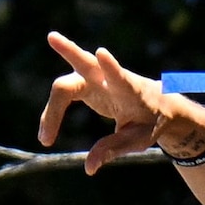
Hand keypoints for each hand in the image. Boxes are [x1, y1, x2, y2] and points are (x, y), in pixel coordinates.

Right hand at [37, 29, 204, 173]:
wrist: (159, 106)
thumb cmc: (152, 122)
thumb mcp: (139, 140)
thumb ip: (114, 149)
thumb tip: (88, 168)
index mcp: (131, 90)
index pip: (120, 77)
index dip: (111, 67)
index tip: (102, 53)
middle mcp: (110, 79)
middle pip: (85, 64)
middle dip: (69, 51)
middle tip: (52, 37)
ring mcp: (96, 79)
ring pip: (66, 84)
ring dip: (52, 108)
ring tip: (45, 138)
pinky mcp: (86, 84)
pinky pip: (63, 95)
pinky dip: (53, 114)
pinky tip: (46, 133)